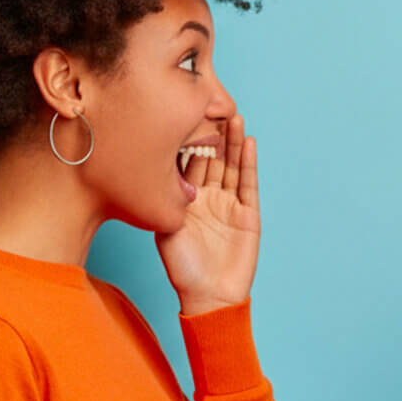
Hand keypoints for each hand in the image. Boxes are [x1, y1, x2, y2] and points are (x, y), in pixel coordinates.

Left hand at [158, 115, 259, 316]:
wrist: (208, 296)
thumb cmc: (183, 267)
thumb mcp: (164, 227)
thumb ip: (164, 200)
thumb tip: (152, 167)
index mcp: (188, 198)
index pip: (189, 161)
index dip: (188, 138)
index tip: (184, 112)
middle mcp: (209, 197)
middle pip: (213, 157)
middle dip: (213, 132)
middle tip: (212, 104)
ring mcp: (230, 204)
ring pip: (232, 165)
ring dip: (233, 140)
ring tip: (233, 115)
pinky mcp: (249, 213)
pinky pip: (248, 183)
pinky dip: (248, 162)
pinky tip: (249, 142)